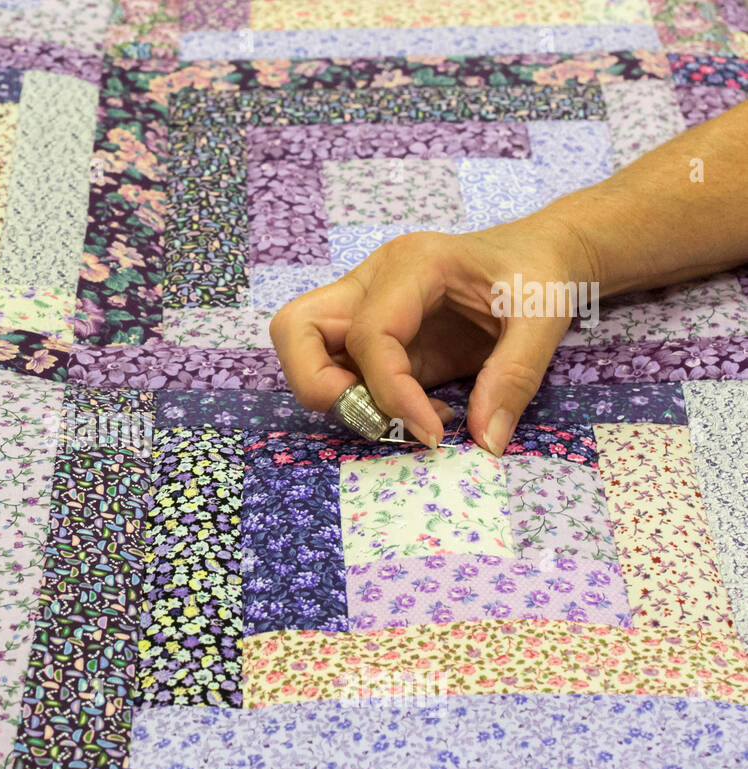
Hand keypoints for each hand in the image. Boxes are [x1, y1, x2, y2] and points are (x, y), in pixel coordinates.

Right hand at [268, 219, 592, 455]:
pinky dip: (365, 402)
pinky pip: (341, 372)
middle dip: (318, 383)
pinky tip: (419, 411)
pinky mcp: (377, 340)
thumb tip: (485, 441)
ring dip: (332, 394)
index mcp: (412, 266)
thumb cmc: (541, 272)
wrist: (544, 254)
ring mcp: (368, 309)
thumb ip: (514, 378)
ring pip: (304, 348)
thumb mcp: (544, 318)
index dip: (389, 393)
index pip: (369, 336)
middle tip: (373, 417)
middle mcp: (373, 283)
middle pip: (297, 328)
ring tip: (394, 418)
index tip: (430, 433)